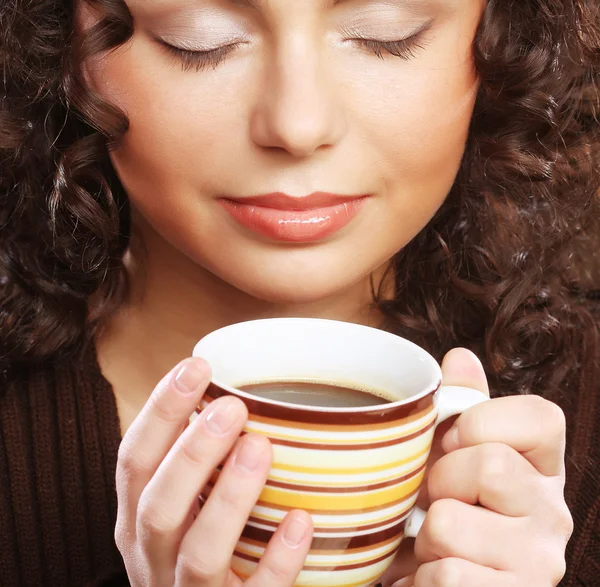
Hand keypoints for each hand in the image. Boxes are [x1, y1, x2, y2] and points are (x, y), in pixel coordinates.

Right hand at [114, 357, 312, 586]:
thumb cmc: (197, 548)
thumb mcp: (178, 510)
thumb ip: (190, 465)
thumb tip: (223, 392)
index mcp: (136, 521)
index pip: (133, 461)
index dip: (159, 411)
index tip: (195, 365)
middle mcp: (152, 559)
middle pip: (158, 506)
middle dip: (192, 453)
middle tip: (232, 407)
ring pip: (199, 553)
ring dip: (228, 498)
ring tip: (260, 447)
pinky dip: (276, 561)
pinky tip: (300, 520)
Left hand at [382, 348, 572, 586]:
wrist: (436, 582)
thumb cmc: (443, 510)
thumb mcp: (448, 455)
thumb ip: (458, 406)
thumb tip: (460, 357)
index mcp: (541, 467)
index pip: (540, 417)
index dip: (482, 423)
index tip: (454, 443)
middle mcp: (553, 514)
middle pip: (489, 465)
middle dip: (438, 483)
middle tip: (433, 504)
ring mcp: (539, 565)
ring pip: (451, 523)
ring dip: (422, 537)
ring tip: (432, 546)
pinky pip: (447, 578)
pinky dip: (421, 580)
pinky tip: (432, 579)